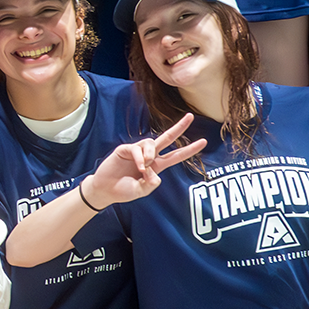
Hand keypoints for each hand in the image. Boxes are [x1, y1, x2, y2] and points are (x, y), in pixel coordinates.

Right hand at [80, 113, 207, 208]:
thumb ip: (149, 186)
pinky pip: (137, 149)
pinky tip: (138, 167)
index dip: (189, 149)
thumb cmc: (123, 191)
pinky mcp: (125, 149)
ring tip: (143, 169)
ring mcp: (137, 151)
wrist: (105, 189)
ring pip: (152, 143)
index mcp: (156, 166)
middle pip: (167, 138)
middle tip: (190, 116)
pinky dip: (140, 158)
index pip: (176, 155)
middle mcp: (149, 156)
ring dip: (151, 155)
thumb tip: (155, 176)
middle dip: (179, 127)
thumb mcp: (140, 192)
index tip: (203, 141)